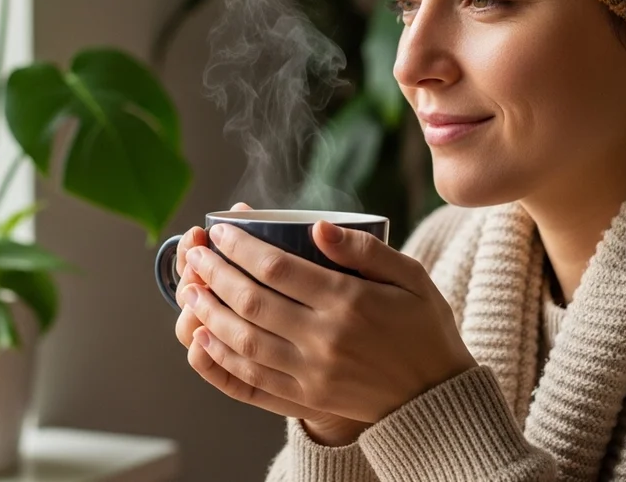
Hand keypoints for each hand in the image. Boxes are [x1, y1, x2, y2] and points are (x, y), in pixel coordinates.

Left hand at [181, 220, 475, 426]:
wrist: (437, 397)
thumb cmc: (424, 328)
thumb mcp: (411, 277)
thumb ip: (364, 249)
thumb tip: (317, 227)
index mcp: (349, 301)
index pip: (278, 268)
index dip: (241, 246)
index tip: (219, 231)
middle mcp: (325, 338)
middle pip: (252, 300)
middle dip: (214, 273)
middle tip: (193, 253)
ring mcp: (312, 372)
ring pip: (244, 339)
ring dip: (209, 312)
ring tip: (188, 289)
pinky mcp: (306, 398)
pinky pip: (252, 378)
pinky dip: (222, 357)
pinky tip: (202, 337)